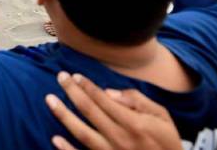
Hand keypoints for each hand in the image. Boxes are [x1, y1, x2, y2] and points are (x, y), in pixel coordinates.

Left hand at [46, 72, 181, 149]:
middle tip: (60, 77)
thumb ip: (137, 101)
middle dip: (72, 92)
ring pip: (81, 133)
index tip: (75, 76)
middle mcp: (120, 138)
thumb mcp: (162, 117)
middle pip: (90, 111)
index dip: (87, 86)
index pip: (104, 100)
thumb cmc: (166, 141)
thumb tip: (109, 92)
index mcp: (135, 123)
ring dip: (63, 115)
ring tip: (50, 100)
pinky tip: (54, 138)